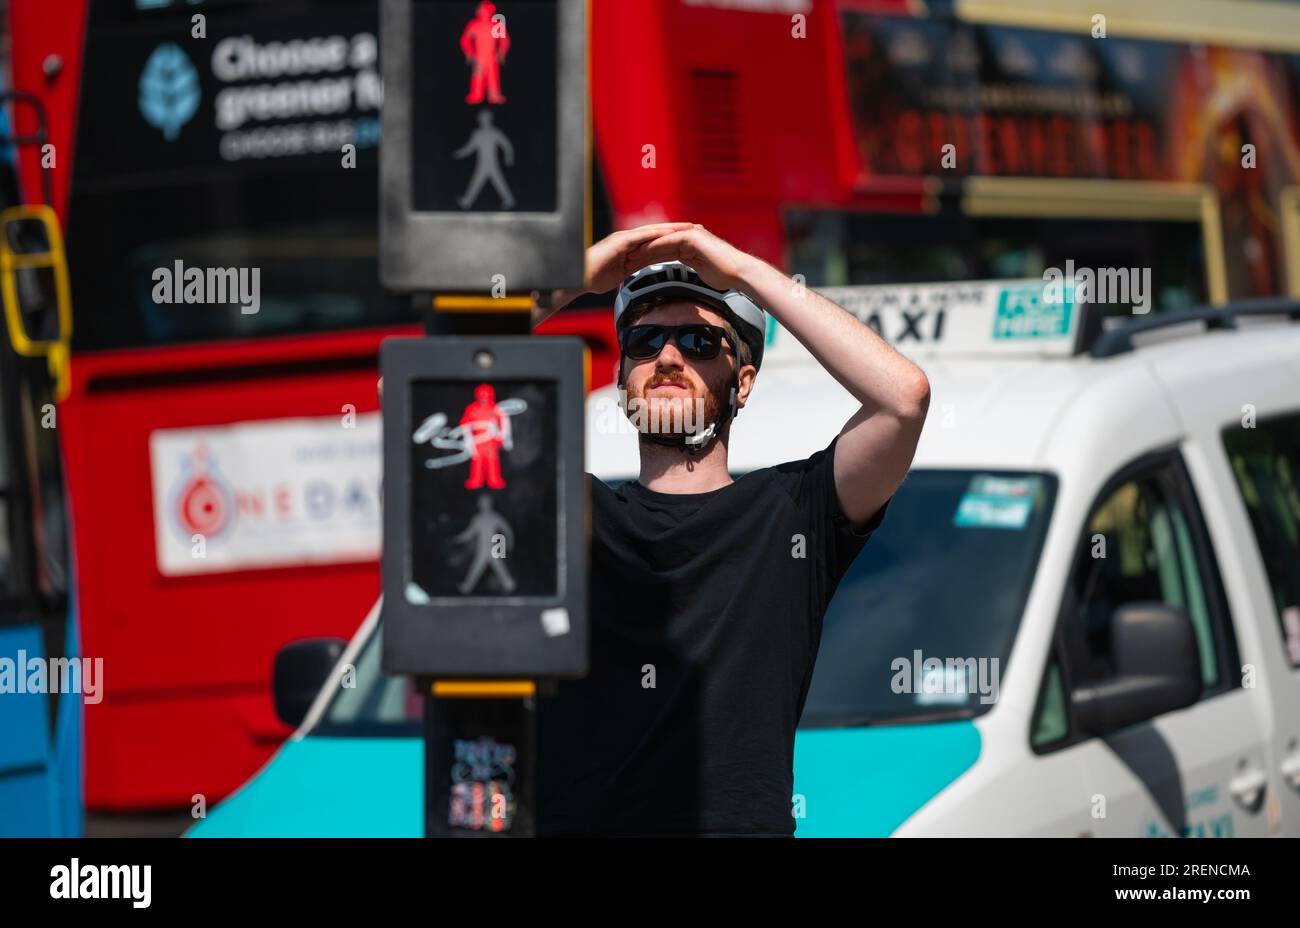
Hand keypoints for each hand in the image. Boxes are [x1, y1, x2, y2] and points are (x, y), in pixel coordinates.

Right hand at [582, 222, 695, 293]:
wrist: (578, 277)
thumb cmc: (593, 278)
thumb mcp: (620, 274)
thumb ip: (631, 271)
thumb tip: (641, 276)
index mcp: (632, 248)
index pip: (658, 242)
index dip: (675, 239)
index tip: (692, 239)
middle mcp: (630, 240)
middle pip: (659, 233)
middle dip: (678, 230)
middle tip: (698, 228)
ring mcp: (625, 239)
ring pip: (653, 231)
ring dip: (672, 229)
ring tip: (689, 227)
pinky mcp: (620, 242)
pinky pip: (641, 237)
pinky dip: (656, 234)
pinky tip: (670, 233)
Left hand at [625, 224, 754, 291]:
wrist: (738, 272)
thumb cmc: (724, 276)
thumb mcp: (702, 272)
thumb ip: (691, 268)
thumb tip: (684, 279)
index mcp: (689, 245)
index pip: (663, 251)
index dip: (647, 258)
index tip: (632, 266)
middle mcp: (688, 237)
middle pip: (659, 245)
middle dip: (641, 253)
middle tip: (624, 260)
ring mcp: (690, 234)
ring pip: (661, 242)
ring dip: (644, 250)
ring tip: (628, 258)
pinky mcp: (692, 237)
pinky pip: (668, 242)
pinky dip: (654, 248)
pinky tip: (642, 255)